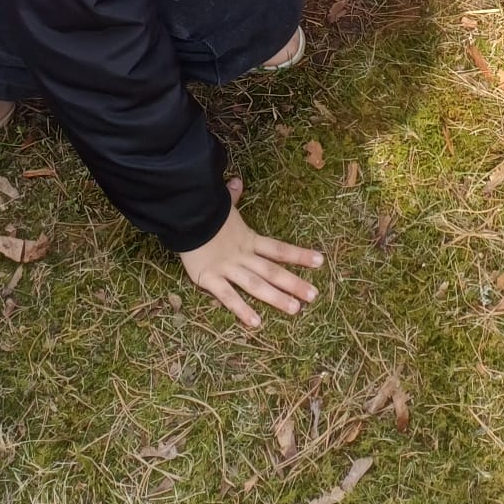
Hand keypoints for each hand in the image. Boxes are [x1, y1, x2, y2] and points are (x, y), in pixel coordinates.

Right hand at [179, 177, 323, 329]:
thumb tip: (237, 181)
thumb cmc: (203, 212)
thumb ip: (233, 196)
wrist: (183, 216)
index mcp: (249, 239)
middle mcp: (243, 256)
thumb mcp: (223, 205)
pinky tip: (256, 322)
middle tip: (314, 296)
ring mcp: (228, 268)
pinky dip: (241, 310)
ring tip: (295, 309)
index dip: (299, 255)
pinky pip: (228, 296)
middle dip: (294, 283)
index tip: (320, 261)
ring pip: (256, 285)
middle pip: (272, 271)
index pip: (279, 249)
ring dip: (276, 298)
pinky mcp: (210, 278)